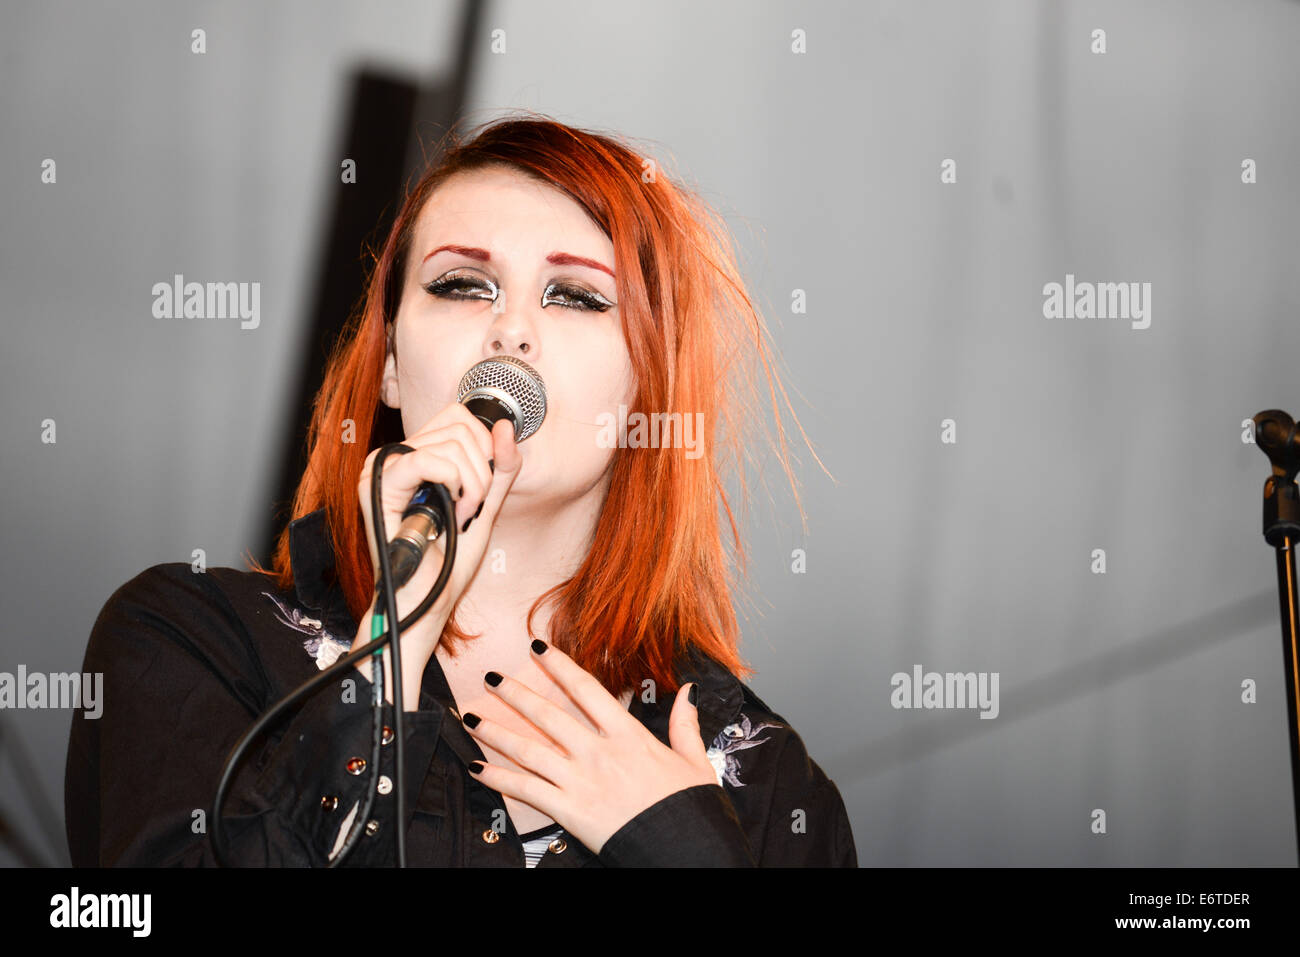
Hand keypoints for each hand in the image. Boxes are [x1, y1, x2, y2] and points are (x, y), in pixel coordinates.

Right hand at [351, 403, 523, 703]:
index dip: (485, 446)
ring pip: (450, 443)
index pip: (459, 416)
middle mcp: (398, 455)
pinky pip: (427, 460)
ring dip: (472, 485)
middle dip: (482, 470)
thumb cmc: (449, 561)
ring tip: (459, 516)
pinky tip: (449, 512)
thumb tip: (506, 426)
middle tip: (471, 508)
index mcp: (419, 455)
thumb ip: (500, 467)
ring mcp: (384, 467)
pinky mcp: (378, 485)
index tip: (482, 489)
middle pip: (460, 425)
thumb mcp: (487, 504)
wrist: (428, 600)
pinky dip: (453, 485)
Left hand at [461, 640, 719, 854]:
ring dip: (496, 733)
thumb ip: (685, 725)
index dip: (560, 666)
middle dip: (516, 694)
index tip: (538, 649)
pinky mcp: (569, 810)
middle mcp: (598, 753)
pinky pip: (526, 790)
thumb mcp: (695, 761)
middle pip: (548, 716)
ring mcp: (580, 781)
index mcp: (628, 736)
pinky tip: (477, 767)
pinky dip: (499, 778)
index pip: (586, 690)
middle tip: (492, 678)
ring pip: (529, 750)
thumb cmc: (690, 807)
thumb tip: (689, 692)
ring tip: (471, 719)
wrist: (685, 847)